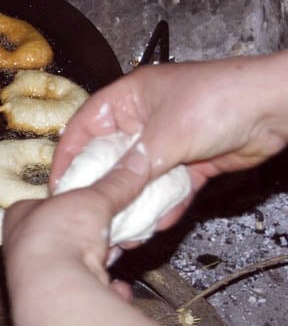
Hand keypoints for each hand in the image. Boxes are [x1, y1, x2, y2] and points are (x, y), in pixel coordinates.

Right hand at [50, 51, 287, 230]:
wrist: (278, 109)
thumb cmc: (223, 97)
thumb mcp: (168, 132)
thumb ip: (135, 163)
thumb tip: (108, 189)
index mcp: (128, 98)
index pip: (84, 128)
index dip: (69, 156)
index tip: (60, 185)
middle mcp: (143, 120)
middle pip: (111, 158)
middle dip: (103, 187)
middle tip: (91, 213)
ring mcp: (168, 143)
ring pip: (140, 179)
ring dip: (134, 203)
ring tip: (124, 228)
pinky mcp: (191, 163)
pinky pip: (168, 190)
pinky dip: (163, 207)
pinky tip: (155, 225)